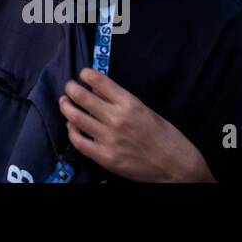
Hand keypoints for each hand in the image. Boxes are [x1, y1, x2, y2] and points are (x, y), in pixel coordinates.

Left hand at [60, 68, 213, 182]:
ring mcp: (109, 138)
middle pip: (80, 96)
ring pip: (74, 117)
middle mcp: (116, 118)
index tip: (82, 74)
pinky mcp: (105, 157)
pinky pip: (78, 141)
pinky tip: (71, 127)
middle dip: (70, 88)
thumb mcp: (145, 110)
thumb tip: (96, 89)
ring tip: (65, 103)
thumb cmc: (165, 137)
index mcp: (129, 103)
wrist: (176, 167)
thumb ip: (120, 100)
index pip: (98, 80)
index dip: (85, 74)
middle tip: (69, 87)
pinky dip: (71, 131)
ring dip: (66, 106)